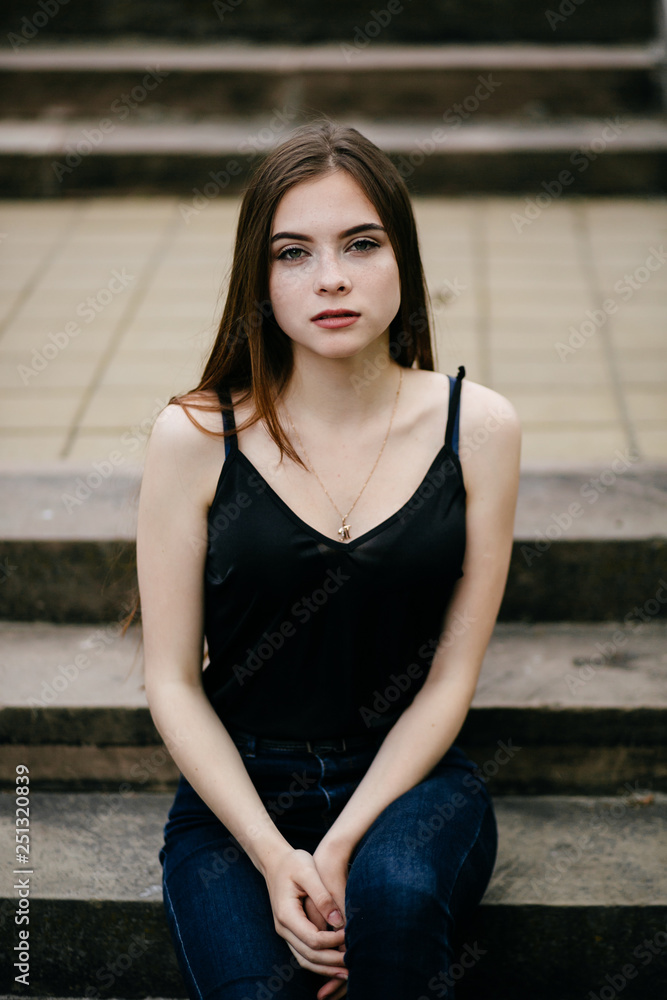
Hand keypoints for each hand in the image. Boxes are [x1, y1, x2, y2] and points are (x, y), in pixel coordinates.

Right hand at [263, 848, 346, 979]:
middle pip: (309, 955)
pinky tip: (334, 964)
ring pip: (305, 959)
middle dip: (332, 962)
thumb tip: (338, 920)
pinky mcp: (290, 932)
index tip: (350, 935)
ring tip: (348, 973)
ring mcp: (284, 932)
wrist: (275, 861)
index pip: (312, 939)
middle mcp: (282, 928)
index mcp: (286, 914)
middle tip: (354, 963)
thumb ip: (322, 896)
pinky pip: (303, 954)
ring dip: (326, 968)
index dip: (333, 941)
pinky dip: (319, 962)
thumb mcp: (308, 872)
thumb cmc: (293, 863)